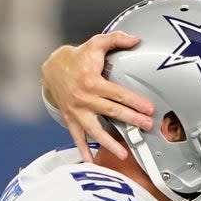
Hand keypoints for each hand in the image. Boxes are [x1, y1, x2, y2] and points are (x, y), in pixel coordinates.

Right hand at [41, 32, 155, 161]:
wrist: (52, 68)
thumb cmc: (78, 58)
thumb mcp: (95, 43)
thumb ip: (116, 39)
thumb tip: (136, 39)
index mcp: (92, 81)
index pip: (118, 93)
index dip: (134, 101)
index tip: (149, 109)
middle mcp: (84, 98)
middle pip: (112, 111)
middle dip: (131, 120)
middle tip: (147, 127)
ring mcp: (77, 111)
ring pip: (95, 129)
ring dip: (109, 143)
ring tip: (123, 154)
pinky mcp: (70, 119)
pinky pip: (77, 137)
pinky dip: (83, 150)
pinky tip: (91, 162)